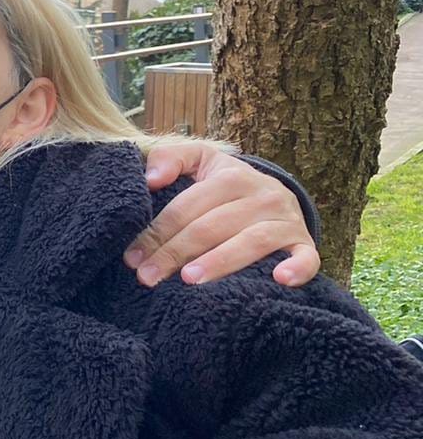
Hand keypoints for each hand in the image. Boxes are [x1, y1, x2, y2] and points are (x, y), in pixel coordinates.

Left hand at [126, 144, 318, 287]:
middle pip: (211, 227)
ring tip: (189, 280)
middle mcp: (262, 195)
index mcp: (230, 176)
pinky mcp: (304, 243)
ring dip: (220, 262)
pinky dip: (297, 267)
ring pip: (251, 242)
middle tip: (147, 277)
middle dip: (174, 253)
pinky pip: (306, 257)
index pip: (186, 207)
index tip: (131, 257)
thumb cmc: (225, 184)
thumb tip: (150, 178)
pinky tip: (280, 280)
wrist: (276, 194)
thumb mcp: (200, 161)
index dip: (157, 232)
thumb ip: (170, 158)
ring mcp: (286, 220)